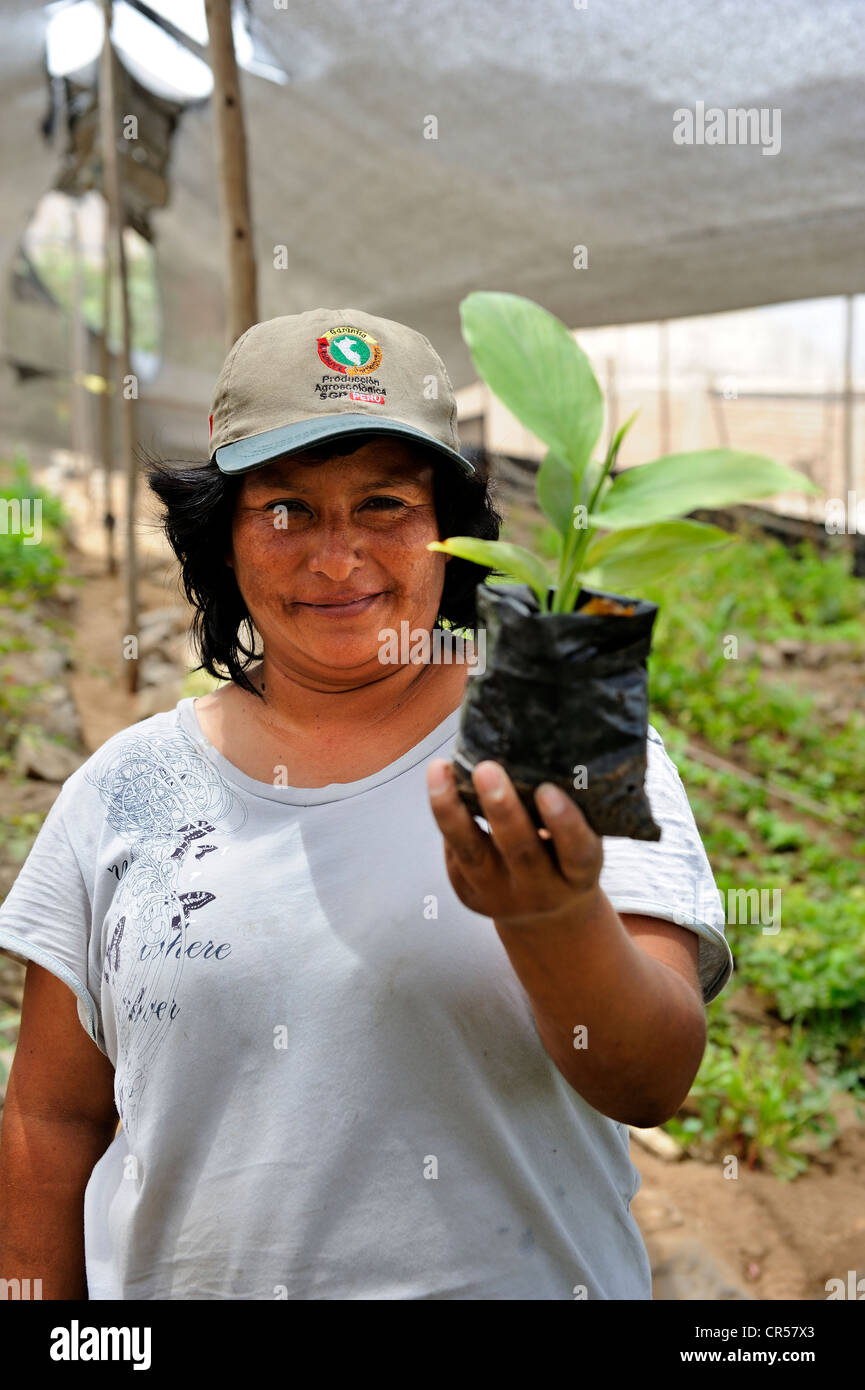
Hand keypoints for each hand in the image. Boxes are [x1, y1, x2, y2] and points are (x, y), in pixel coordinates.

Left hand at [426, 758, 603, 929]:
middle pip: (521, 853)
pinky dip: (446, 813)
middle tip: (487, 769)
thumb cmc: (564, 855)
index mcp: (578, 876)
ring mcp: (501, 896)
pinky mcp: (469, 893)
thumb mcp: (576, 842)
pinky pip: (455, 852)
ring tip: (440, 769)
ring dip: (453, 810)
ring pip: (473, 854)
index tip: (547, 790)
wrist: (545, 914)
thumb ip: (565, 807)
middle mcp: (541, 891)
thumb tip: (536, 744)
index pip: (577, 853)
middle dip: (502, 810)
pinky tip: (439, 776)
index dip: (564, 824)